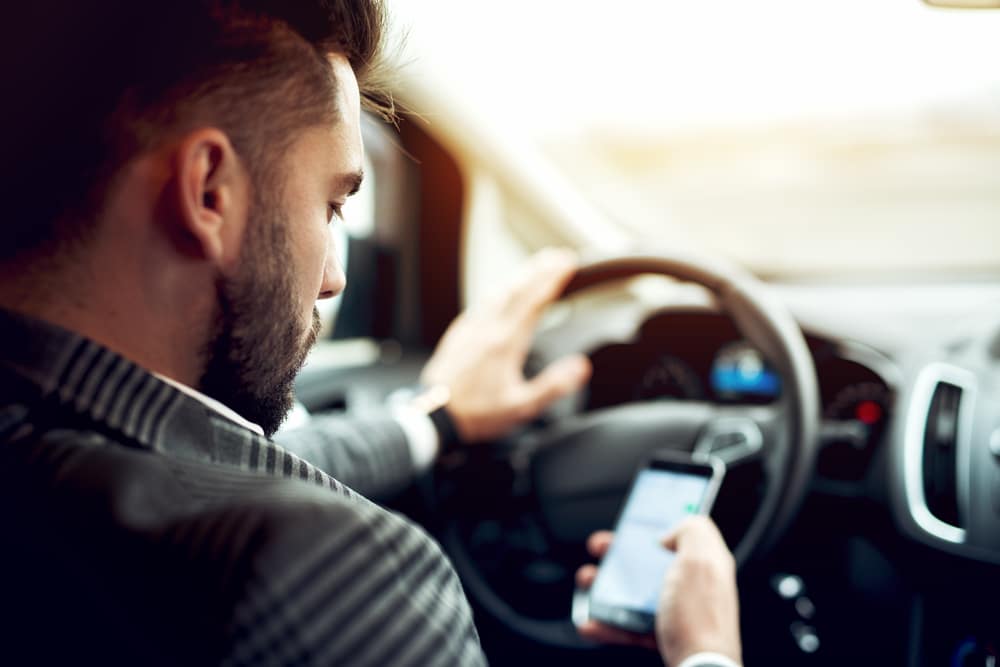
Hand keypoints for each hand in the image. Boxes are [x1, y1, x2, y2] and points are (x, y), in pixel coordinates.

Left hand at [419, 248, 591, 442]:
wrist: (434, 415)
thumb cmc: (477, 413)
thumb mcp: (522, 406)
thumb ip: (553, 386)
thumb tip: (580, 367)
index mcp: (506, 343)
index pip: (534, 301)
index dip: (552, 279)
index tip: (567, 262)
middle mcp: (488, 329)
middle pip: (517, 289)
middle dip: (539, 270)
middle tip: (556, 256)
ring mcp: (471, 329)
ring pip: (497, 293)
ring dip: (518, 277)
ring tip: (533, 268)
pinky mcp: (459, 334)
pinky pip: (481, 304)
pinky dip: (497, 292)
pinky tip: (499, 294)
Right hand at [575, 517, 741, 665]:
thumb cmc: (701, 620)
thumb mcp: (702, 558)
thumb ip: (692, 530)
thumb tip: (670, 535)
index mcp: (705, 563)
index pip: (682, 533)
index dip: (657, 524)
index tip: (632, 520)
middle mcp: (691, 586)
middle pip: (650, 562)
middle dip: (619, 553)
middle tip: (600, 548)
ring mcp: (675, 613)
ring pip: (634, 594)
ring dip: (605, 587)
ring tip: (587, 583)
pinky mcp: (660, 638)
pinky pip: (627, 626)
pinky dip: (606, 624)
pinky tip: (591, 622)